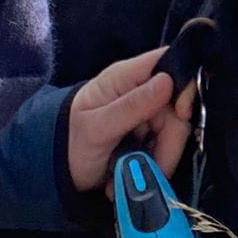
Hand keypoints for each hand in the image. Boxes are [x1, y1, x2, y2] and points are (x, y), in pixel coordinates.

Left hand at [65, 46, 198, 194]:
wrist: (53, 167)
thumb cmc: (68, 141)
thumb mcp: (97, 127)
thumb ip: (131, 105)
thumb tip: (167, 81)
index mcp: (125, 77)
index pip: (168, 61)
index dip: (184, 84)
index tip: (181, 115)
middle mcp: (139, 91)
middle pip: (176, 107)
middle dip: (170, 141)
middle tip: (153, 167)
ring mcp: (144, 113)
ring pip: (173, 132)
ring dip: (159, 160)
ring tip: (130, 176)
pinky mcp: (146, 135)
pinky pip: (164, 147)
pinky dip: (152, 165)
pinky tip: (130, 175)